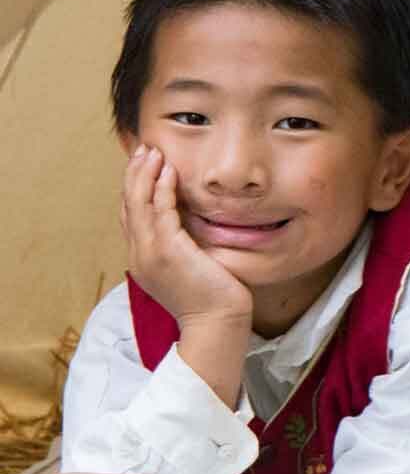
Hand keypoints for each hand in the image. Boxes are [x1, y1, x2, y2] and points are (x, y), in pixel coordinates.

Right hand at [122, 146, 250, 406]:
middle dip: (134, 174)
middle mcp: (140, 254)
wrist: (216, 324)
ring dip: (145, 174)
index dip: (134, 188)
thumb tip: (191, 229)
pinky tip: (168, 171)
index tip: (143, 165)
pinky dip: (162, 188)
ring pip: (139, 204)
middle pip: (128, 205)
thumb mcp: (190, 269)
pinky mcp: (168, 251)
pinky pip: (160, 211)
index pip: (131, 216)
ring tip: (152, 151)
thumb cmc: (212, 299)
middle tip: (143, 148)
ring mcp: (151, 253)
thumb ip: (183, 248)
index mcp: (143, 259)